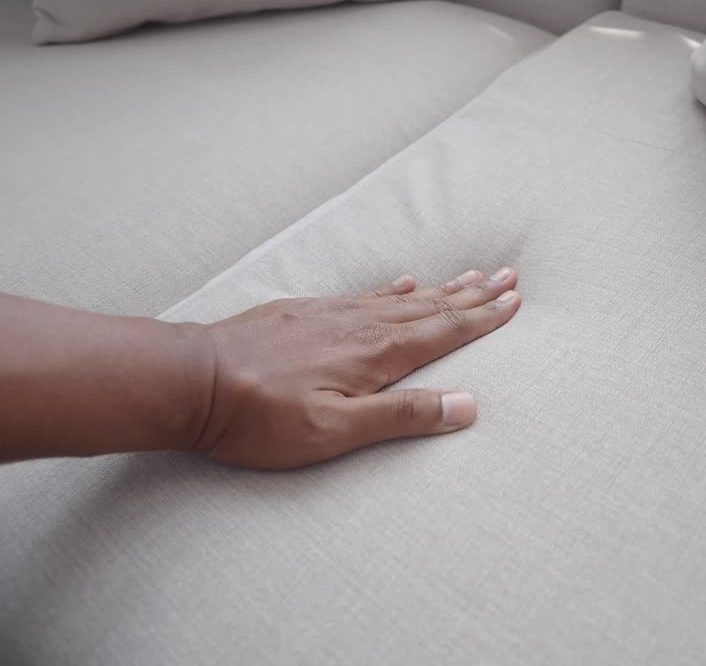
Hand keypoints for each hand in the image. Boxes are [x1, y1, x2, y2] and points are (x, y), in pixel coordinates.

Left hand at [189, 268, 520, 468]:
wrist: (190, 381)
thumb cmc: (259, 417)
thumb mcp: (335, 431)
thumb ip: (401, 416)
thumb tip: (468, 405)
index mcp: (375, 355)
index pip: (444, 332)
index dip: (483, 318)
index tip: (516, 300)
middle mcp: (360, 325)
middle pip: (431, 306)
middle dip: (473, 295)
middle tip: (510, 275)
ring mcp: (330, 314)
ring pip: (401, 297)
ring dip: (440, 288)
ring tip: (471, 275)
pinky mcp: (304, 313)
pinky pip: (363, 293)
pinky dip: (391, 288)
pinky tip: (401, 282)